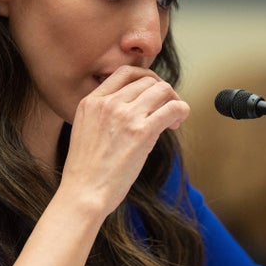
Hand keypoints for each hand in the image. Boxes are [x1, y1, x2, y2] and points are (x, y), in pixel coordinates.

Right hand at [60, 66, 189, 216]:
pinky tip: (178, 122)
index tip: (152, 94)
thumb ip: (104, 114)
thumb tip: (134, 109)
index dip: (145, 79)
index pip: (124, 73)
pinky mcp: (142, 132)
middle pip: (147, 80)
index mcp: (91, 101)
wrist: (83, 193)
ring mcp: (125, 115)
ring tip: (174, 118)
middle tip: (167, 110)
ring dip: (174, 101)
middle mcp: (108, 103)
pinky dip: (182, 110)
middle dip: (162, 92)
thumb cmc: (86, 171)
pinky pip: (172, 108)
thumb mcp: (84, 130)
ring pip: (163, 90)